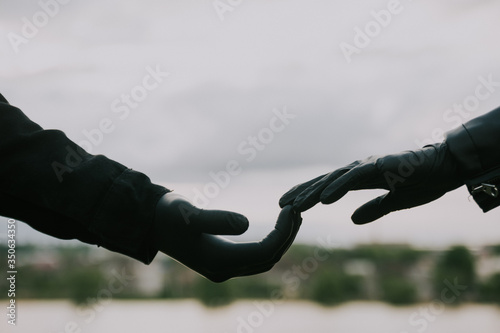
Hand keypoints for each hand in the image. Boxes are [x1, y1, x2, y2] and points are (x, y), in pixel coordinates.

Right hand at [154, 193, 301, 281]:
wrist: (150, 223)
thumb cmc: (167, 216)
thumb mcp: (189, 214)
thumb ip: (216, 219)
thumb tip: (247, 224)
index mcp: (219, 261)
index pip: (264, 251)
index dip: (283, 232)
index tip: (291, 208)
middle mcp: (224, 270)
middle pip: (269, 258)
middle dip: (287, 236)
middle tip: (298, 211)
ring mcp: (223, 267)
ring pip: (263, 258)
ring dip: (281, 239)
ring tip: (292, 216)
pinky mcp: (222, 259)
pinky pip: (255, 254)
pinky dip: (270, 241)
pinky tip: (276, 224)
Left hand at [279, 142, 462, 223]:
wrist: (446, 169)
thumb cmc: (422, 182)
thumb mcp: (394, 202)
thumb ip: (373, 209)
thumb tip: (352, 220)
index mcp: (361, 178)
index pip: (328, 186)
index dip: (308, 194)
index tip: (290, 206)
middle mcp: (360, 169)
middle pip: (325, 181)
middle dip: (302, 192)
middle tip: (281, 204)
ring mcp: (369, 165)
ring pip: (334, 179)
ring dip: (314, 191)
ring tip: (295, 205)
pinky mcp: (381, 165)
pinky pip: (355, 177)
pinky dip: (338, 186)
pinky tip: (324, 197)